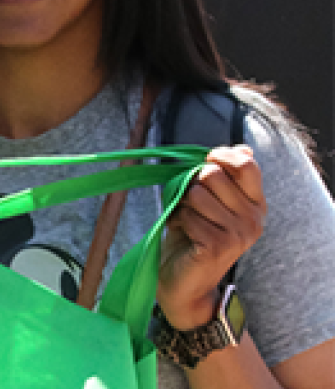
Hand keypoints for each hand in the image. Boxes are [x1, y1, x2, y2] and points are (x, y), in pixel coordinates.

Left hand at [157, 145, 264, 328]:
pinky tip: (183, 235)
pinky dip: (177, 221)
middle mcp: (254, 219)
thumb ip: (226, 177)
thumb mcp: (212, 202)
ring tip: (187, 222)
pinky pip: (187, 215)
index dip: (220, 156)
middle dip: (191, 185)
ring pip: (196, 193)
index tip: (205, 163)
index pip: (246, 164)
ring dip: (182, 205)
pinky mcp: (218, 245)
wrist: (184, 283)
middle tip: (189, 206)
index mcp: (256, 204)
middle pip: (212, 174)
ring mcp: (238, 234)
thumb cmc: (194, 236)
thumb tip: (243, 148)